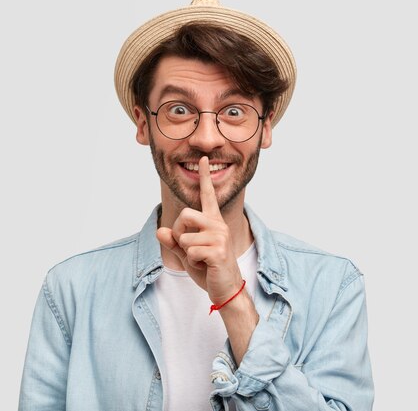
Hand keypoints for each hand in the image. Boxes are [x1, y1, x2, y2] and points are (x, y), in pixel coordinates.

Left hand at [156, 156, 242, 304]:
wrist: (226, 288)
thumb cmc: (208, 269)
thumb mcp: (187, 254)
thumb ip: (174, 241)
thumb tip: (161, 231)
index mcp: (213, 222)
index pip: (208, 196)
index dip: (205, 177)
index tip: (203, 159)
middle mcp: (218, 225)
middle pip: (184, 214)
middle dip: (179, 233)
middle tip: (190, 249)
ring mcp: (220, 237)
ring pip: (184, 237)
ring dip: (186, 253)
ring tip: (201, 260)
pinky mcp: (218, 251)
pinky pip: (190, 251)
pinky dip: (192, 262)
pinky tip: (205, 266)